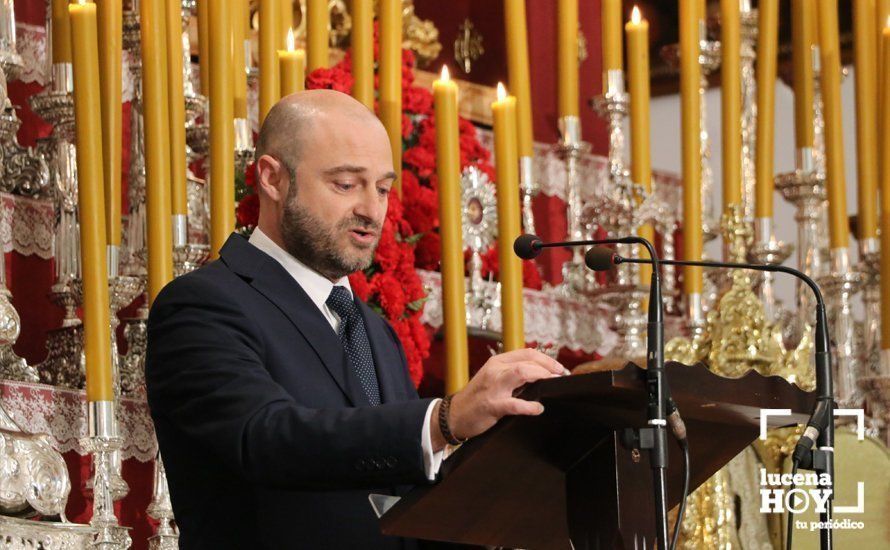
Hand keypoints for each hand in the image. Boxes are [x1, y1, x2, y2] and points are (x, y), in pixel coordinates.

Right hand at [432, 349, 568, 448]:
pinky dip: (529, 406)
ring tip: (552, 384)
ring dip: (540, 377)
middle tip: (561, 376)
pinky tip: (538, 408)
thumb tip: (541, 376)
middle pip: (527, 361)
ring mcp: (493, 387)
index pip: (527, 353)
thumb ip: (513, 374)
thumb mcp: (494, 378)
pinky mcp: (492, 405)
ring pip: (521, 373)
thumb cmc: (477, 398)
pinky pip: (514, 404)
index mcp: (497, 362)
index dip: (547, 359)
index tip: (560, 368)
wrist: (455, 415)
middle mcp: (495, 370)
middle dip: (548, 367)